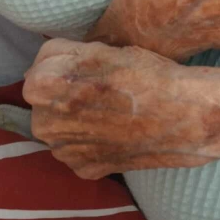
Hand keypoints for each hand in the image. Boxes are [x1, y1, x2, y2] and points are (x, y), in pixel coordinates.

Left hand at [24, 39, 219, 177]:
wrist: (182, 116)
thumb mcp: (98, 49)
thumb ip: (60, 55)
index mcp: (42, 86)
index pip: (42, 62)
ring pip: (61, 124)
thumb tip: (37, 70)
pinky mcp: (83, 170)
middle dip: (66, 90)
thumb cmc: (143, 74)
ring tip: (111, 108)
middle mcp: (44, 123)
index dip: (69, 59)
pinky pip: (77, 147)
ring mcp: (63, 152)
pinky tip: (115, 130)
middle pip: (47, 97)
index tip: (93, 62)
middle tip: (103, 86)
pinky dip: (91, 139)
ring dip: (76, 116)